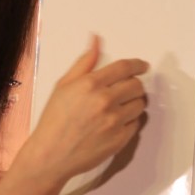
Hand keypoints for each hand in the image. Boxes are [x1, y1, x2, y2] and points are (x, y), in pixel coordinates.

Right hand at [27, 36, 148, 187]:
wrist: (51, 155)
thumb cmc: (55, 119)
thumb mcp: (64, 85)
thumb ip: (85, 62)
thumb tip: (96, 40)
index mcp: (91, 84)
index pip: (125, 68)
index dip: (138, 64)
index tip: (143, 66)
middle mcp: (105, 101)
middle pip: (137, 85)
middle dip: (135, 84)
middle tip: (128, 88)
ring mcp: (114, 122)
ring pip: (140, 104)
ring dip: (134, 102)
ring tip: (121, 105)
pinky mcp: (120, 139)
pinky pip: (136, 123)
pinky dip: (131, 120)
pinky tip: (117, 121)